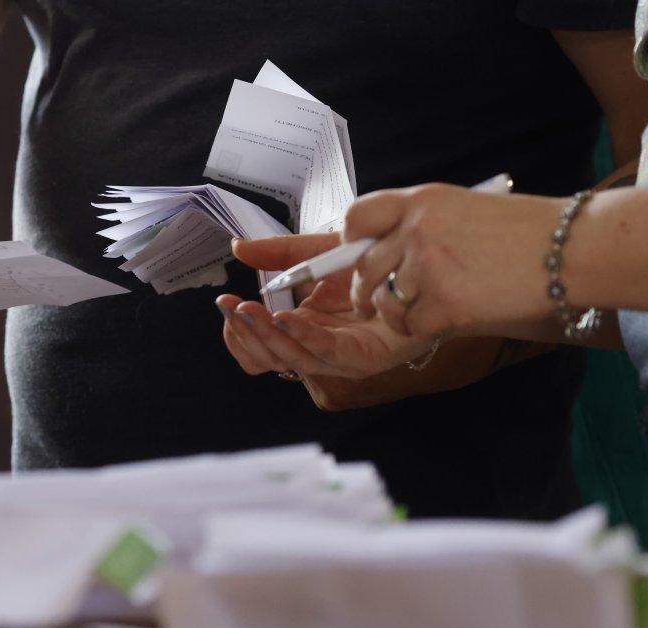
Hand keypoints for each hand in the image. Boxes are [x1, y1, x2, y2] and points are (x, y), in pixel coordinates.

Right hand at [219, 234, 436, 383]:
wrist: (421, 260)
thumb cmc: (376, 259)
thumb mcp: (318, 249)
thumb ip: (278, 252)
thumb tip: (237, 248)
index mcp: (301, 324)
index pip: (259, 342)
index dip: (238, 329)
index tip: (226, 303)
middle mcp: (317, 344)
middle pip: (269, 356)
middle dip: (246, 334)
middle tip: (233, 308)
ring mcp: (339, 355)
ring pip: (293, 359)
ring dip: (267, 336)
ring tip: (251, 313)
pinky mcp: (365, 358)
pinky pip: (327, 353)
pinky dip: (303, 337)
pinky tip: (285, 318)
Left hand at [343, 184, 563, 336]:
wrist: (572, 249)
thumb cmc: (523, 231)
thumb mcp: (461, 208)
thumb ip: (416, 222)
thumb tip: (374, 249)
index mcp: (420, 201)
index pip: (357, 218)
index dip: (351, 242)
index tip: (357, 255)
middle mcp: (416, 230)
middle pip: (362, 269)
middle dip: (364, 291)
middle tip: (373, 302)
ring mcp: (428, 267)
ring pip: (383, 302)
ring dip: (396, 313)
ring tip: (425, 307)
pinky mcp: (444, 303)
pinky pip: (409, 326)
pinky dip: (423, 328)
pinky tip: (448, 316)